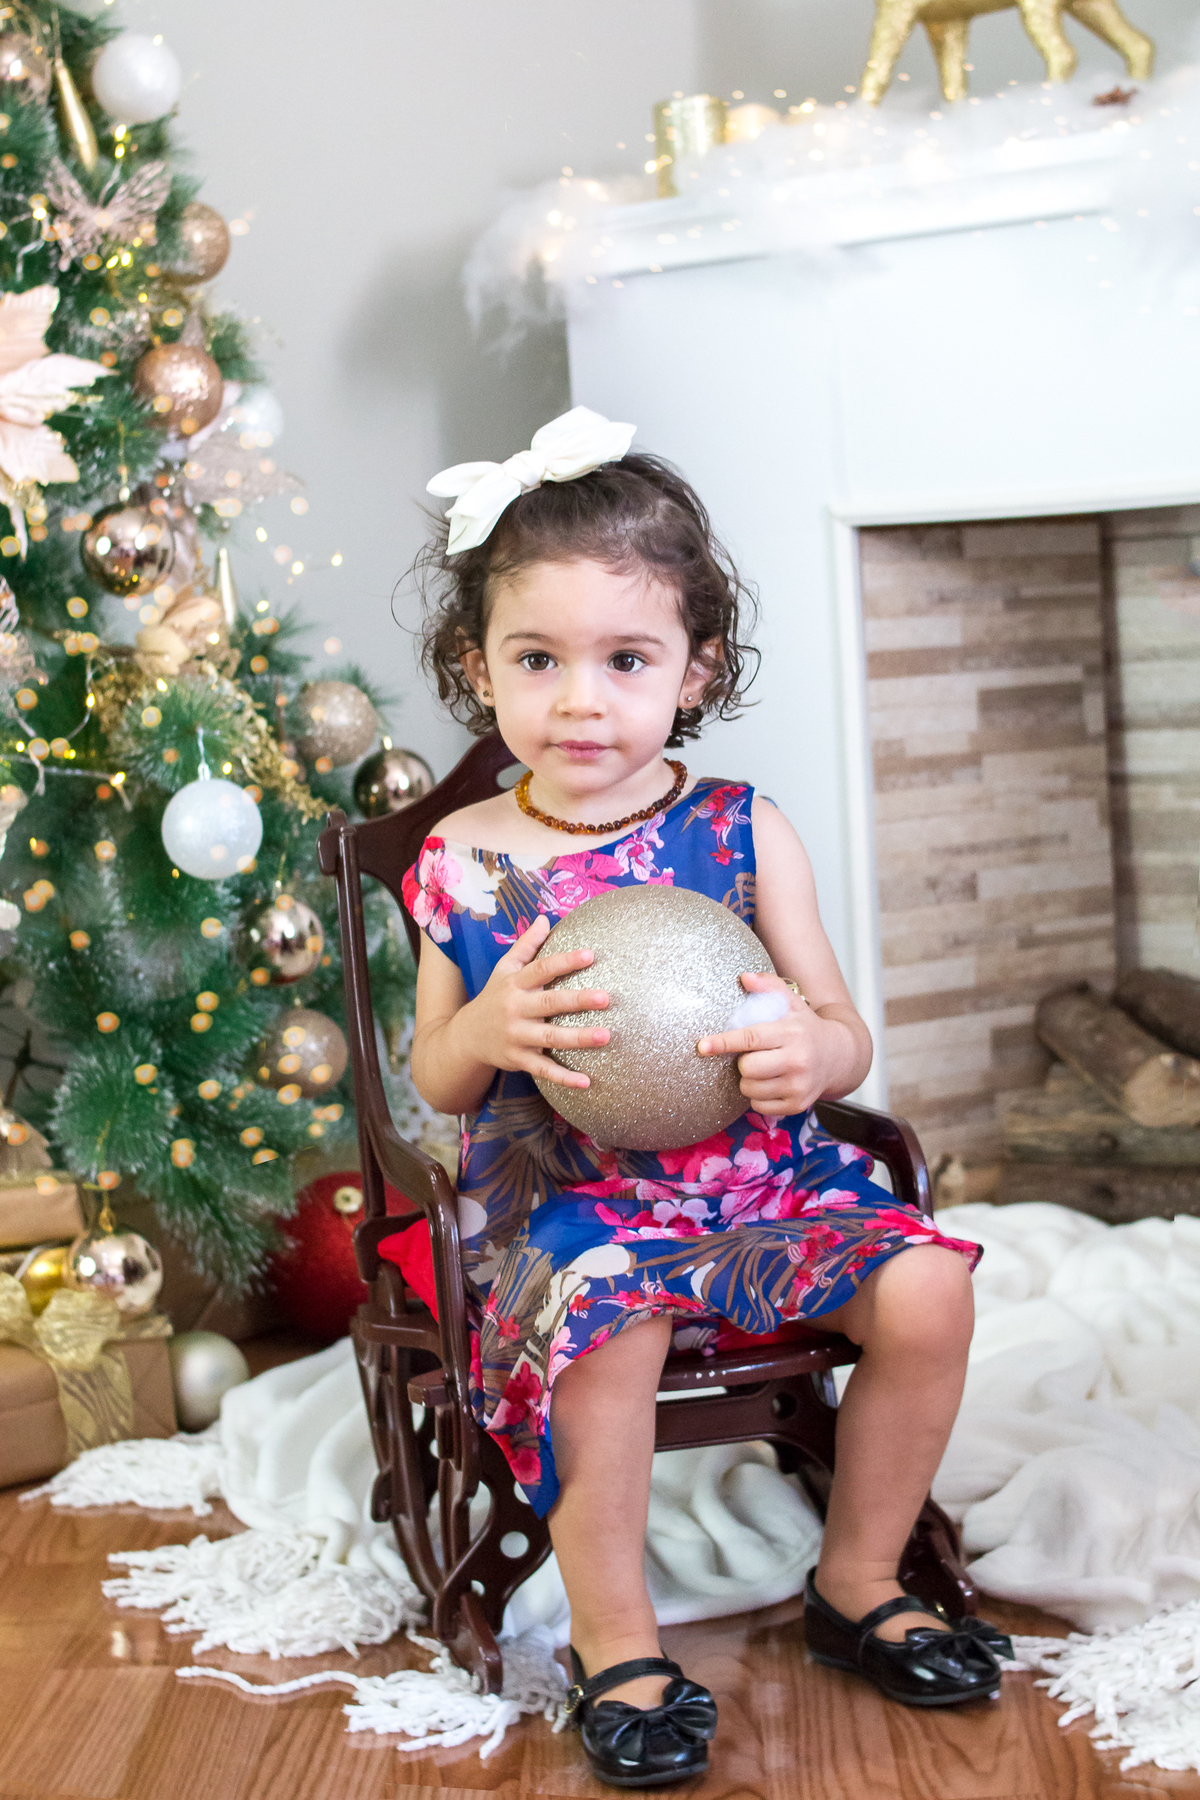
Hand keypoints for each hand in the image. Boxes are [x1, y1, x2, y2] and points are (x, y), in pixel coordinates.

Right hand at [465, 914, 608, 1089]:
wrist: (466, 1037)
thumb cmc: (494, 997)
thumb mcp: (504, 969)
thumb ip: (526, 945)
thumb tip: (544, 917)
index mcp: (515, 984)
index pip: (542, 969)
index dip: (565, 961)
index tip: (591, 955)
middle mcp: (515, 1009)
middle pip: (549, 1004)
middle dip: (577, 1000)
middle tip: (605, 997)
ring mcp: (517, 1036)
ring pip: (550, 1039)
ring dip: (578, 1038)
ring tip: (606, 1036)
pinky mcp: (519, 1060)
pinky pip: (543, 1070)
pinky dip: (564, 1077)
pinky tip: (587, 1081)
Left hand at [696, 972, 849, 1116]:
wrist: (840, 1056)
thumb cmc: (806, 1028)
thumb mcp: (792, 1002)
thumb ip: (769, 986)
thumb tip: (745, 977)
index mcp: (792, 1033)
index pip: (751, 1038)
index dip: (724, 1042)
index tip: (703, 1045)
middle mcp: (798, 1061)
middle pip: (747, 1068)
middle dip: (742, 1062)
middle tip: (754, 1055)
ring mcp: (799, 1086)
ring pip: (750, 1090)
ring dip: (749, 1080)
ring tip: (764, 1069)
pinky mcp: (798, 1105)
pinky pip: (759, 1106)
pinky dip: (758, 1096)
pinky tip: (772, 1083)